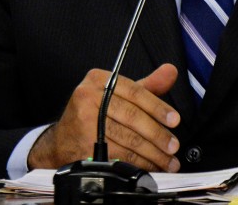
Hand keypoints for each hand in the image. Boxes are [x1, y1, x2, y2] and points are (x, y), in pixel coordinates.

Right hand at [27, 63, 180, 171]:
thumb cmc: (93, 114)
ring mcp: (84, 123)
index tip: (174, 119)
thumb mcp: (118, 94)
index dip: (158, 107)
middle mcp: (88, 98)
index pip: (135, 92)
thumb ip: (146, 86)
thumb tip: (171, 71)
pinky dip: (138, 164)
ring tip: (167, 159)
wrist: (63, 140)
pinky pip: (118, 156)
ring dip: (152, 153)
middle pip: (132, 117)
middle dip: (157, 134)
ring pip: (127, 139)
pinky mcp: (83, 147)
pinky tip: (150, 166)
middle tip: (173, 145)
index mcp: (98, 80)